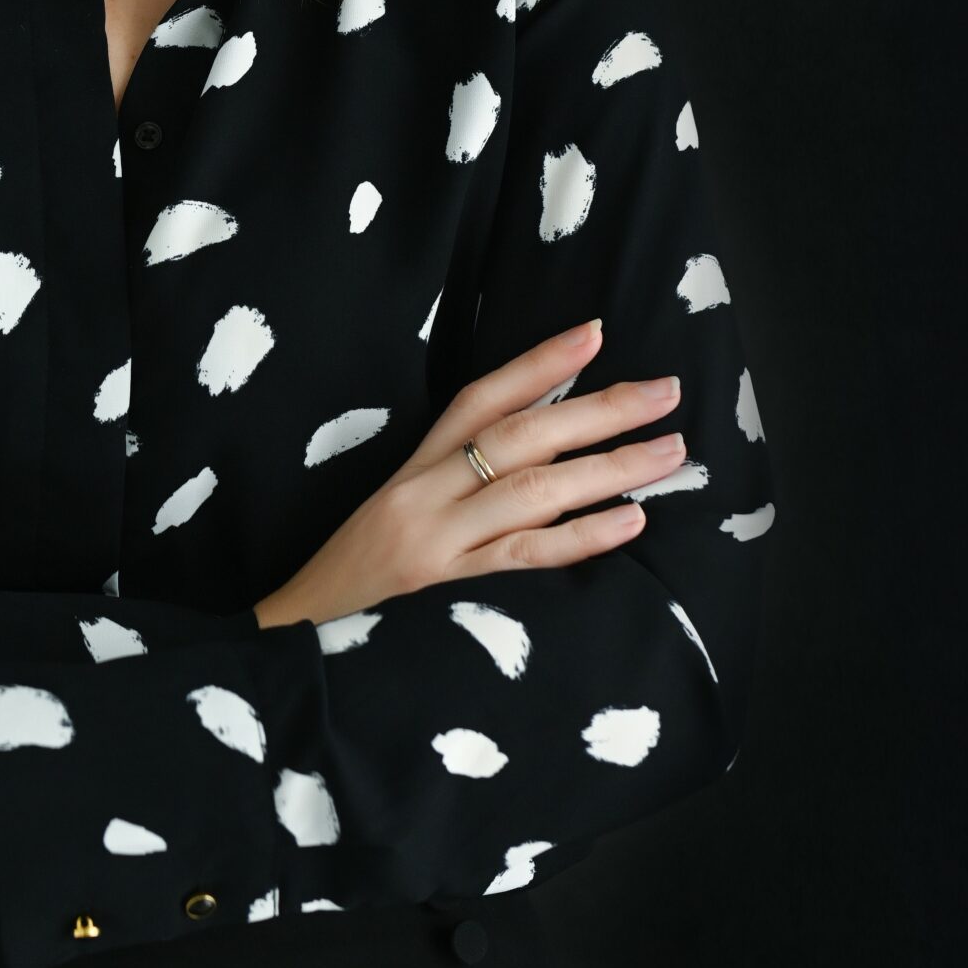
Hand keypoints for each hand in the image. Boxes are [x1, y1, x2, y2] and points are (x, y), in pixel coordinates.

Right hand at [254, 318, 683, 626]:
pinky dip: (581, 535)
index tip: (596, 333)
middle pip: (520, 434)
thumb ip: (457, 476)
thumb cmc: (357, 573)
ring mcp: (435, 537)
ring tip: (669, 452)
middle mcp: (424, 490)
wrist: (297, 634)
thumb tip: (544, 446)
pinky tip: (630, 522)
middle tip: (667, 393)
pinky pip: (523, 555)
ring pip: (532, 489)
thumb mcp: (398, 507)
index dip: (538, 362)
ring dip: (608, 467)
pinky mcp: (444, 586)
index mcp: (414, 465)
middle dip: (600, 410)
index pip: (482, 397)